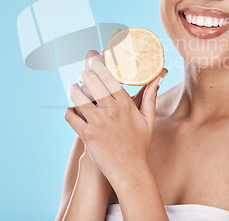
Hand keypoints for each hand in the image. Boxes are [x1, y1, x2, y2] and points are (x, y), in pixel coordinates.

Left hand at [64, 49, 167, 186]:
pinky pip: (71, 116)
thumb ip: (150, 96)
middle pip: (92, 81)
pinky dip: (69, 111)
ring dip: (73, 90)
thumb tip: (159, 77)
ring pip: (78, 97)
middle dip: (83, 73)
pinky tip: (72, 111)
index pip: (109, 76)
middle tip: (82, 74)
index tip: (92, 57)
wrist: (130, 171)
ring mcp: (98, 123)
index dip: (98, 64)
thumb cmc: (139, 144)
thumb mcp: (148, 119)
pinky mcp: (87, 135)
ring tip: (74, 89)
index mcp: (125, 104)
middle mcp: (111, 110)